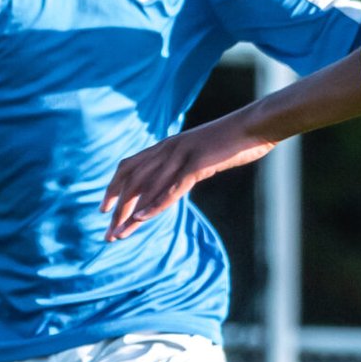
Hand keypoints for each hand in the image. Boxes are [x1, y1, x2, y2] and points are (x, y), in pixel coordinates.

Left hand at [105, 111, 270, 238]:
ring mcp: (181, 155)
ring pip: (146, 188)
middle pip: (131, 182)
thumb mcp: (202, 153)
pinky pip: (171, 188)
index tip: (104, 210)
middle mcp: (167, 149)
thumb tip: (176, 181)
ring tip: (119, 236)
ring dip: (130, 215)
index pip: (129, 166)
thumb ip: (185, 165)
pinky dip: (154, 204)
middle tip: (108, 234)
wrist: (256, 125)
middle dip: (118, 210)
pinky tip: (142, 219)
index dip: (113, 188)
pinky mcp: (197, 164)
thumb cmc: (232, 141)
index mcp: (167, 145)